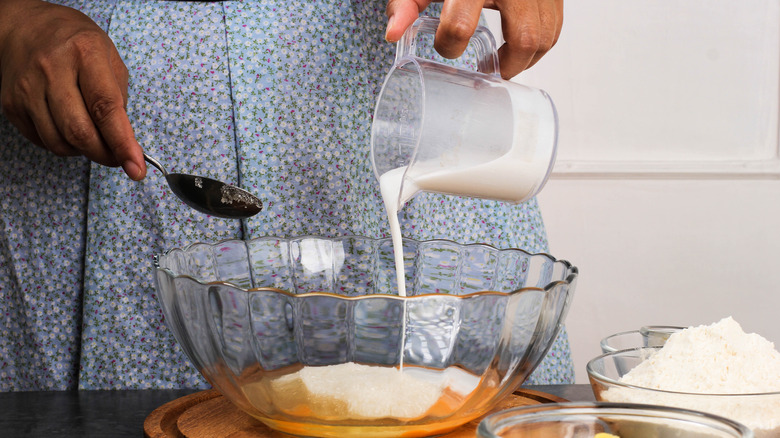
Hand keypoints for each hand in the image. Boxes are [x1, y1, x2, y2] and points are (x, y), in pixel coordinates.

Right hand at [0, 0, 145, 179]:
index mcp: (85, 53)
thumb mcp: (109, 57)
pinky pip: (42, 141)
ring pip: (59, 142)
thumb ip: (119, 98)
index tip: (136, 168)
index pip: (106, 108)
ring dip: (83, 150)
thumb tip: (124, 141)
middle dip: (105, 154)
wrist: (26, 27)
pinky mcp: (11, 104)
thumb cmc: (76, 44)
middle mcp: (52, 69)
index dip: (123, 143)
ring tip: (92, 134)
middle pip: (80, 132)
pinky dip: (63, 144)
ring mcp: (27, 88)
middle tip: (118, 157)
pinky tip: (68, 126)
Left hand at [384, 0, 562, 78]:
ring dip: (527, 59)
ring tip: (505, 61)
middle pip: (523, 38)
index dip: (448, 45)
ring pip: (546, 36)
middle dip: (507, 64)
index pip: (460, 26)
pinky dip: (540, 43)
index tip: (444, 44)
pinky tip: (521, 46)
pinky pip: (555, 25)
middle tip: (489, 69)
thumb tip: (392, 34)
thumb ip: (406, 3)